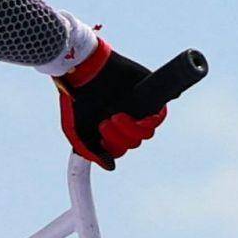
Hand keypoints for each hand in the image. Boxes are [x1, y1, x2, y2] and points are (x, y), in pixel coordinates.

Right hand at [56, 39, 165, 169]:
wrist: (85, 70)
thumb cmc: (78, 98)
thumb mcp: (77, 131)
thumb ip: (90, 152)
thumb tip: (110, 166)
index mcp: (111, 126)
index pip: (122, 147)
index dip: (114, 146)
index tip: (102, 136)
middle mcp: (126, 118)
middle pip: (134, 141)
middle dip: (120, 136)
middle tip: (107, 120)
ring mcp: (139, 107)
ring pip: (147, 132)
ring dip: (132, 130)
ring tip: (116, 116)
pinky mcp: (150, 95)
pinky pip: (160, 116)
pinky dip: (151, 121)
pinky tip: (138, 119)